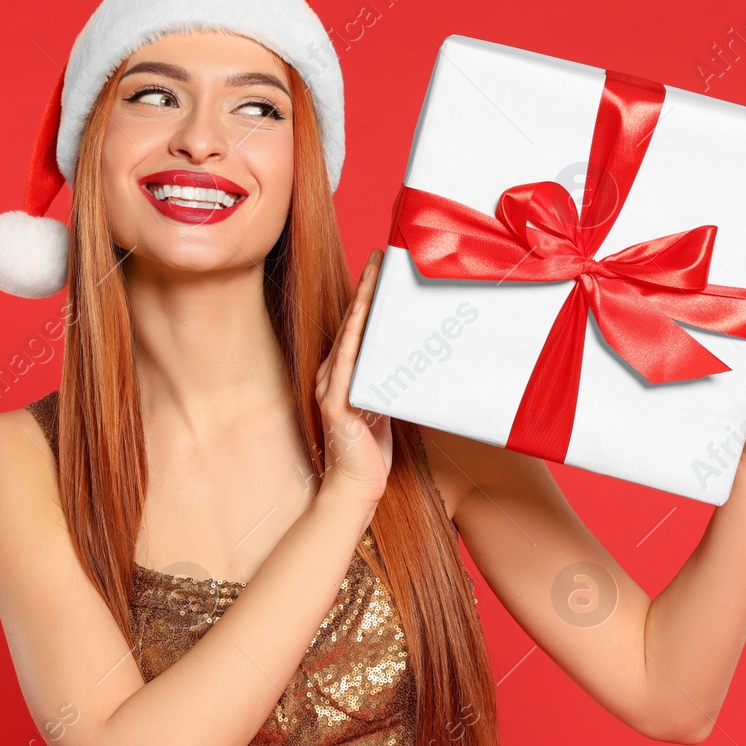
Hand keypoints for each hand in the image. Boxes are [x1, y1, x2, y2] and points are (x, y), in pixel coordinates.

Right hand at [314, 248, 392, 502]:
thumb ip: (390, 384)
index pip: (358, 328)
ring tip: (375, 276)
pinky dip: (355, 340)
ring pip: (350, 336)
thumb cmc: (372, 451)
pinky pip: (347, 365)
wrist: (357, 487)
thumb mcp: (386, 408)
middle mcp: (334, 376)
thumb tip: (413, 361)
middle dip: (366, 289)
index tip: (383, 269)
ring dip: (363, 305)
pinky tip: (363, 320)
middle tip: (381, 257)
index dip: (369, 297)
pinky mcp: (337, 404)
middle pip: (352, 323)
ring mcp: (332, 388)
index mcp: (345, 375)